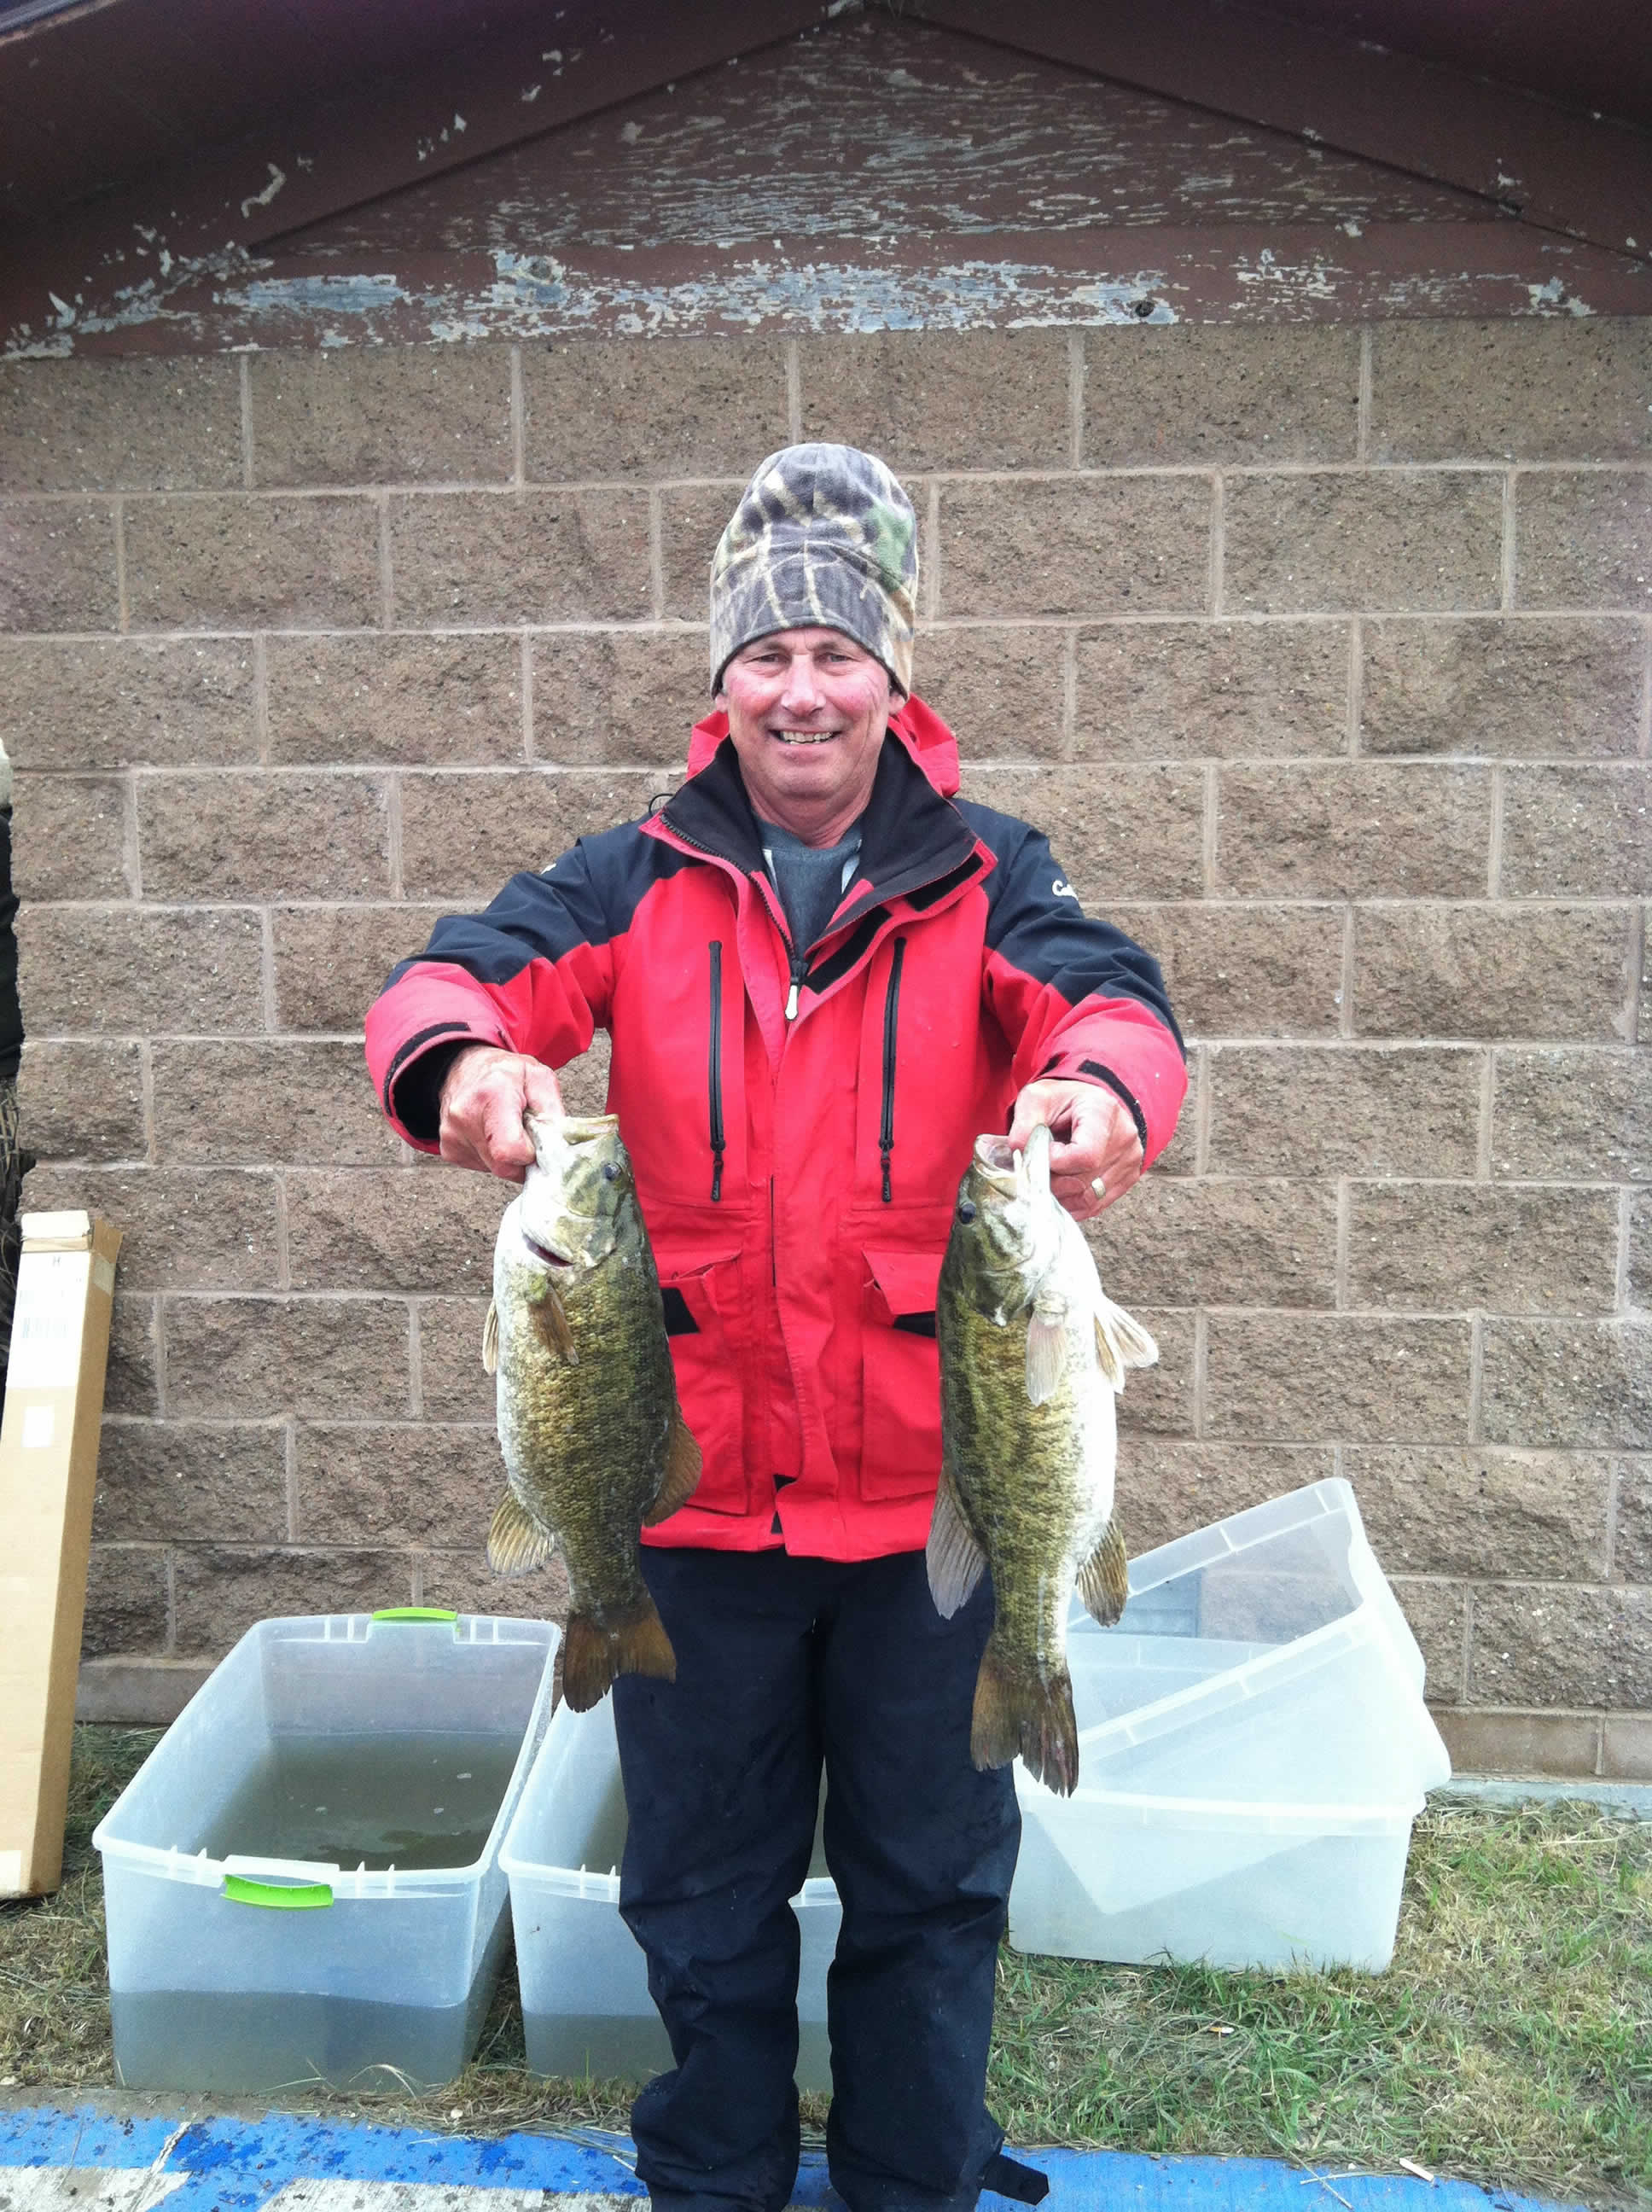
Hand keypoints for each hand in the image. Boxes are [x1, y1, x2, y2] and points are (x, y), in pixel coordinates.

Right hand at [438, 1045, 563, 1180]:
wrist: (465, 1067)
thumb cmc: (506, 1073)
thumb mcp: (539, 1078)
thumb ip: (552, 1112)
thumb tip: (560, 1147)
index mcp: (492, 1094)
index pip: (511, 1151)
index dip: (530, 1154)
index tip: (536, 1140)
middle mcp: (465, 1116)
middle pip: (505, 1166)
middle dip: (522, 1158)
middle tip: (525, 1133)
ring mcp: (452, 1135)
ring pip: (495, 1169)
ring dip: (508, 1157)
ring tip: (506, 1128)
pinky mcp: (449, 1150)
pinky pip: (482, 1167)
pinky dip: (493, 1156)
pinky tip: (491, 1134)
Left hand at [1007, 1079, 1143, 1222]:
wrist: (1090, 1103)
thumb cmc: (1063, 1100)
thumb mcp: (1037, 1099)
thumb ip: (1024, 1126)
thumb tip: (1019, 1156)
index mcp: (1103, 1112)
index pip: (1084, 1156)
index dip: (1056, 1162)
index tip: (1045, 1151)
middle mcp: (1123, 1138)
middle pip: (1083, 1181)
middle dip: (1051, 1182)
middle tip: (1038, 1169)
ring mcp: (1129, 1161)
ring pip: (1088, 1199)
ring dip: (1060, 1197)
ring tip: (1047, 1180)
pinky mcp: (1128, 1178)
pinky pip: (1096, 1205)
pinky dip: (1072, 1204)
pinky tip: (1059, 1192)